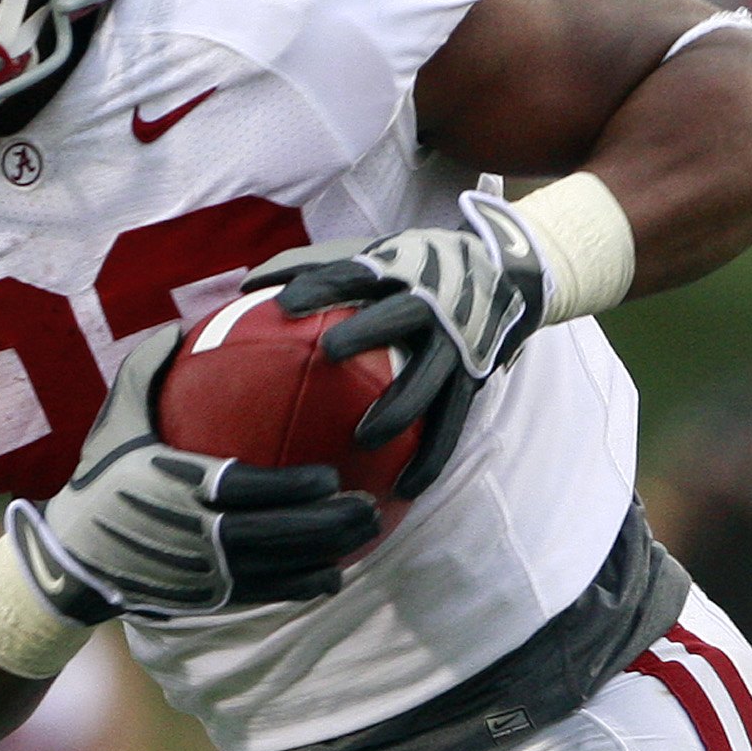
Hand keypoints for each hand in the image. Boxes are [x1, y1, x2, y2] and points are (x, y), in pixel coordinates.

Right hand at [7, 327, 378, 622]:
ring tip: (365, 535)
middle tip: (368, 506)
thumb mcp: (116, 421)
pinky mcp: (207, 601)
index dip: (293, 488)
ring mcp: (202, 574)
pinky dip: (302, 587)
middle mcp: (193, 535)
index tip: (331, 476)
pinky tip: (332, 575)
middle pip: (276, 535)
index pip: (246, 491)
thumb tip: (186, 324)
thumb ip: (150, 370)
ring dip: (327, 555)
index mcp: (174, 487)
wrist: (70, 559)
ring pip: (278, 570)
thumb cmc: (99, 479)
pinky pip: (265, 596)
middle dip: (329, 525)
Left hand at [247, 192, 548, 499]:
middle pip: (399, 316)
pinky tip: (400, 490)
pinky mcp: (473, 381)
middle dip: (368, 331)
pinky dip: (428, 459)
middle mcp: (432, 304)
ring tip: (363, 438)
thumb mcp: (374, 260)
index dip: (322, 285)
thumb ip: (315, 270)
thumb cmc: (411, 274)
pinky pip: (449, 425)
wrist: (503, 280)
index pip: (355, 273)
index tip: (285, 304)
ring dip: (398, 407)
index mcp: (399, 271)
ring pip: (429, 379)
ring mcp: (457, 344)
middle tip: (328, 352)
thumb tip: (248, 286)